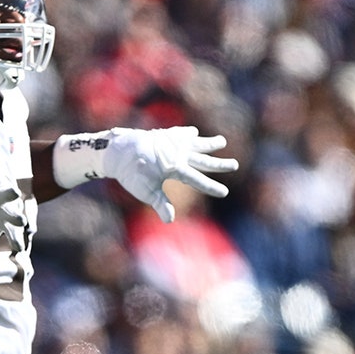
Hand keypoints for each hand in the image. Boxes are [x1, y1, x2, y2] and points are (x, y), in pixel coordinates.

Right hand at [0, 161, 24, 235]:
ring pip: (10, 194)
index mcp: (6, 224)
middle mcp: (8, 209)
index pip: (14, 235)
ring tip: (15, 193)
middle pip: (15, 215)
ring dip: (12, 194)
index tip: (18, 249)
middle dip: (18, 218)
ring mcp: (2, 194)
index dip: (17, 240)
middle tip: (21, 222)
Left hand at [103, 126, 238, 222]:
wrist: (119, 150)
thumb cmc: (132, 173)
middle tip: (235, 164)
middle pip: (203, 160)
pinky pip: (180, 133)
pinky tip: (194, 133)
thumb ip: (160, 204)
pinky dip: (188, 133)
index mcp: (175, 168)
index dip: (212, 187)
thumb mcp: (146, 191)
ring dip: (209, 143)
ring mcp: (172, 142)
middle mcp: (178, 153)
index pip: (198, 180)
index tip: (224, 192)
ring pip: (196, 143)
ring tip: (222, 141)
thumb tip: (170, 220)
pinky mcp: (164, 135)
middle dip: (220, 163)